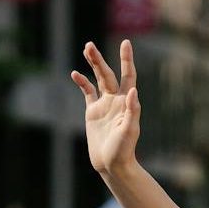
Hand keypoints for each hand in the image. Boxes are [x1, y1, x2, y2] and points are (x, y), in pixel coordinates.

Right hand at [70, 40, 139, 173]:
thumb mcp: (129, 131)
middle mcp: (117, 100)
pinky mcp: (93, 112)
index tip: (125, 43)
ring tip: (87, 48)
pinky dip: (82, 83)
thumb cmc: (123, 150)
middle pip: (108, 74)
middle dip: (99, 60)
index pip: (128, 76)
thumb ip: (132, 111)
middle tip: (89, 45)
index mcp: (127, 102)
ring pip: (98, 79)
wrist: (112, 164)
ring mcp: (105, 105)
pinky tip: (75, 73)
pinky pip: (88, 93)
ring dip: (93, 65)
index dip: (127, 59)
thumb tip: (133, 91)